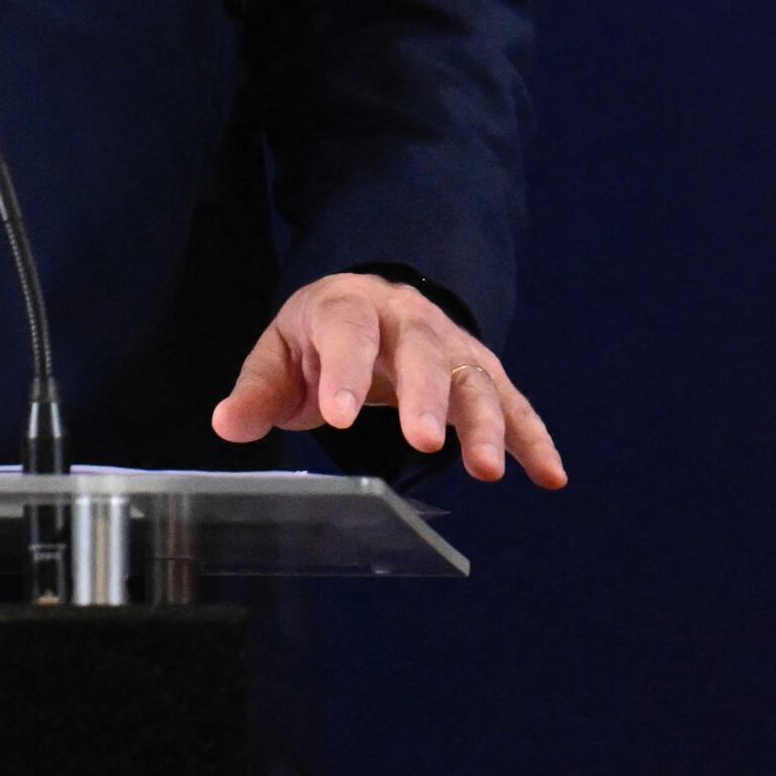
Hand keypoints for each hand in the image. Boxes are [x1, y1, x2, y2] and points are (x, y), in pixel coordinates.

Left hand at [210, 272, 567, 486]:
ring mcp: (451, 344)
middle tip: (424, 443)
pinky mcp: (481, 371)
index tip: (342, 417)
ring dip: (486, 423)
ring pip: (474, 378)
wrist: (372, 301)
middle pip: (422, 352)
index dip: (346, 372)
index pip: (347, 332)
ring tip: (488, 472)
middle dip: (424, 396)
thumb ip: (259, 390)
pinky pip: (512, 401)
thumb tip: (226, 424)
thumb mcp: (281, 353)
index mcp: (348, 307)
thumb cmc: (319, 335)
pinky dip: (532, 437)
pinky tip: (550, 475)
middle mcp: (408, 319)